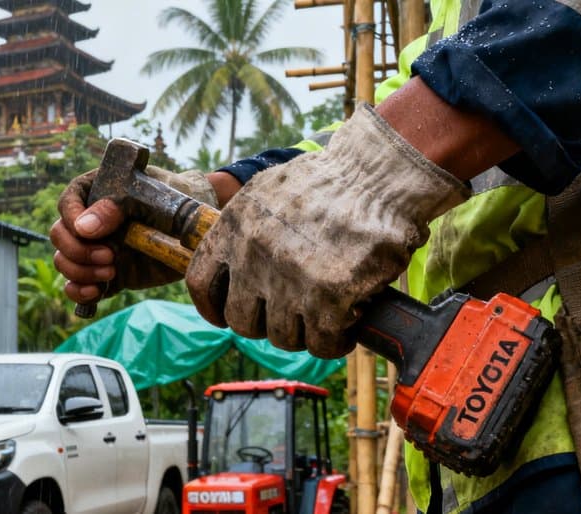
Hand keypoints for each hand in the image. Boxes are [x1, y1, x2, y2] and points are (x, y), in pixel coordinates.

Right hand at [51, 166, 220, 303]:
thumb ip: (117, 207)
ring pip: (64, 262)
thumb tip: (84, 228)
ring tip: (110, 272)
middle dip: (77, 250)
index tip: (89, 232)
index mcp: (97, 192)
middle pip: (60, 236)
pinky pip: (77, 286)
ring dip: (79, 272)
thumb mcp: (149, 196)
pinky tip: (96, 292)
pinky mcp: (106, 274)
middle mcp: (90, 222)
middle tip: (109, 256)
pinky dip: (79, 292)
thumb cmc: (174, 200)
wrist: (197, 228)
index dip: (71, 219)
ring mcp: (96, 249)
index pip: (67, 203)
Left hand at [185, 105, 469, 357]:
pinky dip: (336, 341)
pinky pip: (323, 342)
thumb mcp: (268, 190)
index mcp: (234, 228)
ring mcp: (289, 281)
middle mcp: (253, 258)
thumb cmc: (331, 180)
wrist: (379, 175)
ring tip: (326, 315)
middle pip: (242, 321)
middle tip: (291, 313)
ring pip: (283, 337)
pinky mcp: (328, 298)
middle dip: (266, 323)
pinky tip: (349, 324)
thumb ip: (246, 228)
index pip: (201, 284)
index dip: (212, 307)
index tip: (226, 315)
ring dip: (305, 332)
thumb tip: (236, 262)